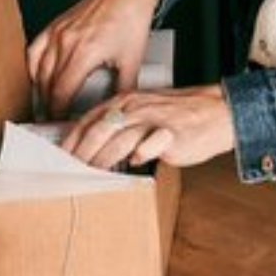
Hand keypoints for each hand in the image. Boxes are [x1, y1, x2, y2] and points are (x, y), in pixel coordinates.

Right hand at [27, 0, 161, 118]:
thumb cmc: (131, 20)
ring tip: (48, 103)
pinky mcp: (55, 24)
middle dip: (49, 105)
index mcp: (85, 52)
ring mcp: (58, 32)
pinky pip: (35, 50)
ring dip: (41, 89)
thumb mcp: (132, 60)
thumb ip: (123, 88)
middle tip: (54, 118)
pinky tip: (39, 77)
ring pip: (39, 69)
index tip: (60, 122)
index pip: (61, 92)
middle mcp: (66, 42)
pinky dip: (33, 67)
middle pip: (47, 84)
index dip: (58, 112)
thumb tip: (119, 109)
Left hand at [61, 86, 235, 170]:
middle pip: (99, 130)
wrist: (214, 111)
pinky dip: (139, 155)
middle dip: (82, 153)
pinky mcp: (170, 133)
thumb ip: (118, 126)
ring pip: (119, 139)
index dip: (72, 140)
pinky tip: (134, 164)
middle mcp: (135, 107)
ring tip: (93, 175)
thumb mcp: (141, 112)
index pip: (89, 120)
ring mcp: (152, 119)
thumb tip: (91, 147)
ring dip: (103, 160)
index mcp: (125, 101)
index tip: (61, 158)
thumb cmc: (176, 116)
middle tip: (71, 171)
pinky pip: (149, 145)